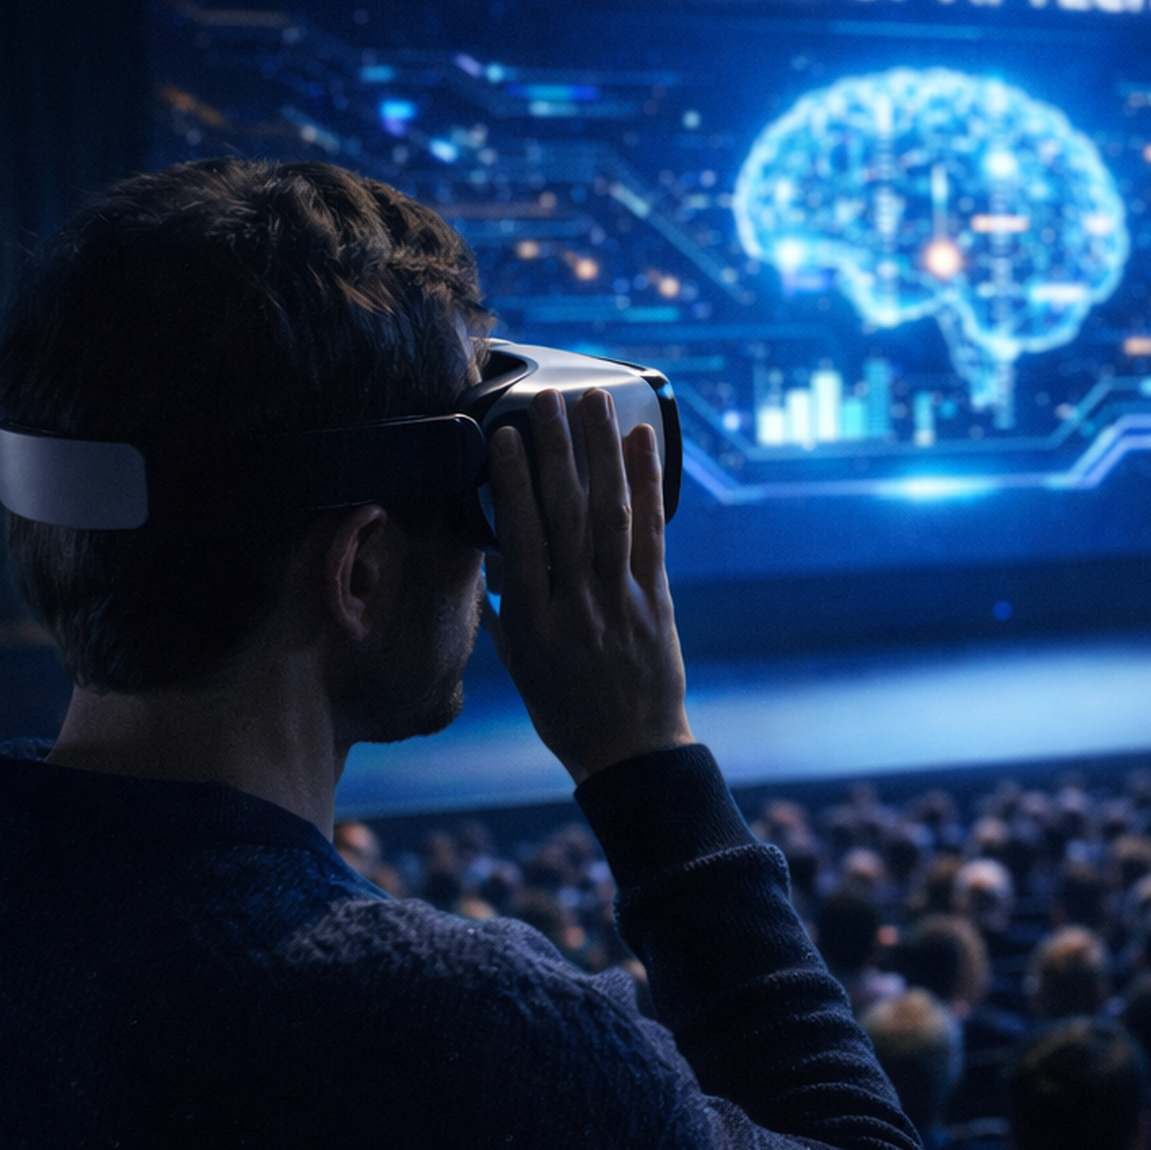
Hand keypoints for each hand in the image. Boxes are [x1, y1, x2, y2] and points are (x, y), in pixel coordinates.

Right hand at [482, 388, 694, 783]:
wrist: (630, 749)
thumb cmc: (565, 708)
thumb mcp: (519, 662)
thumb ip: (504, 605)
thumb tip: (492, 550)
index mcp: (534, 621)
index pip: (520, 539)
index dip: (513, 484)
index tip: (504, 437)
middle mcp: (578, 604)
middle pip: (567, 515)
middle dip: (557, 452)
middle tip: (548, 400)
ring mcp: (622, 600)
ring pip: (612, 514)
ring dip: (603, 453)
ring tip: (594, 403)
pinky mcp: (658, 599)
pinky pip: (653, 534)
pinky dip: (648, 485)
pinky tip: (642, 443)